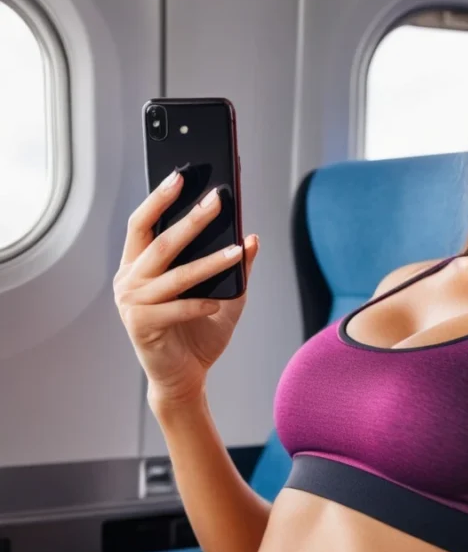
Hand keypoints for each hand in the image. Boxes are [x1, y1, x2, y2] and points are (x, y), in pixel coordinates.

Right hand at [113, 170, 258, 409]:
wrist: (186, 376)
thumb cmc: (199, 332)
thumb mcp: (225, 294)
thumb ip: (236, 266)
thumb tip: (253, 237)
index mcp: (140, 265)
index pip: (143, 223)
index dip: (160, 198)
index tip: (181, 175)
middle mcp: (129, 280)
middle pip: (161, 242)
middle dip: (192, 219)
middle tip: (217, 199)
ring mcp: (132, 304)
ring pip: (175, 274)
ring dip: (208, 262)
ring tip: (235, 250)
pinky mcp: (141, 326)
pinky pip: (176, 308)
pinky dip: (200, 303)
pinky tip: (219, 301)